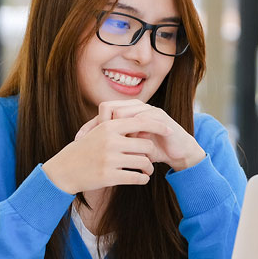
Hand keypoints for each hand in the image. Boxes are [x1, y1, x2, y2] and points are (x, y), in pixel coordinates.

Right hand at [42, 116, 170, 194]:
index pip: (141, 122)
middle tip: (150, 159)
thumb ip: (117, 126)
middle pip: (146, 145)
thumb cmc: (84, 150)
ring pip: (143, 162)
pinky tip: (142, 179)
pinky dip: (143, 179)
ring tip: (147, 170)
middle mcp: (110, 141)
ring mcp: (109, 159)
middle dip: (151, 153)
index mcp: (109, 127)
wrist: (64, 170)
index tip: (169, 130)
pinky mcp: (109, 176)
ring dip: (149, 168)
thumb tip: (142, 121)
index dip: (158, 126)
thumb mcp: (98, 132)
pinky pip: (136, 178)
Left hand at [75, 100, 205, 171]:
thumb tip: (90, 149)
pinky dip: (130, 132)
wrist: (179, 151)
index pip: (102, 113)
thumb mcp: (130, 148)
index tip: (78, 140)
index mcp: (127, 111)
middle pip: (108, 108)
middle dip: (97, 125)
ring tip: (105, 144)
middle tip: (90, 142)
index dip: (90, 125)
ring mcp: (147, 109)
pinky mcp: (158, 116)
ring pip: (121, 112)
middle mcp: (135, 107)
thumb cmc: (154, 150)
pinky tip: (124, 144)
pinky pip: (139, 120)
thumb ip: (115, 144)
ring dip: (113, 129)